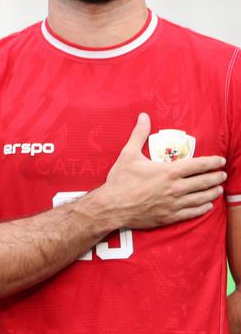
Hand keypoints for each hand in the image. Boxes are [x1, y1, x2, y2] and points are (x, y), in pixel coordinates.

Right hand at [91, 113, 225, 229]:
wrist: (112, 207)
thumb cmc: (120, 180)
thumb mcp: (128, 154)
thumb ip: (139, 134)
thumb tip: (143, 116)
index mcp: (168, 171)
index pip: (199, 165)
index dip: (213, 162)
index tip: (220, 161)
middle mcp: (175, 188)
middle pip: (204, 181)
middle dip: (216, 177)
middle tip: (222, 174)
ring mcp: (174, 203)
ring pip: (202, 198)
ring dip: (213, 192)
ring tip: (218, 189)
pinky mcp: (170, 216)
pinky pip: (193, 212)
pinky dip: (203, 208)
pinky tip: (207, 205)